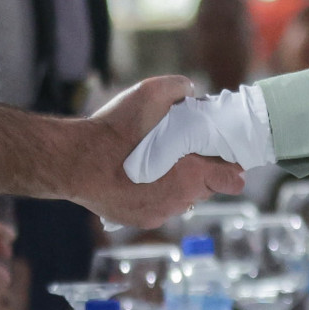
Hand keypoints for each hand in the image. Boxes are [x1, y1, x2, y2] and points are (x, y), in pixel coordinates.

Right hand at [72, 77, 245, 227]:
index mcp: (192, 174)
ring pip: (180, 199)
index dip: (232, 167)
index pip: (232, 179)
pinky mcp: (139, 220)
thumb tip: (191, 92)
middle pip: (205, 188)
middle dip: (200, 171)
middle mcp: (180, 200)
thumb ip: (178, 89)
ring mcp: (159, 214)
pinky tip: (138, 177)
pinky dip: (152, 194)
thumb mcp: (149, 94)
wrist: (76, 161)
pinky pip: (156, 207)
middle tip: (185, 152)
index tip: (228, 159)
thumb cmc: (114, 131)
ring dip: (176, 183)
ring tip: (157, 162)